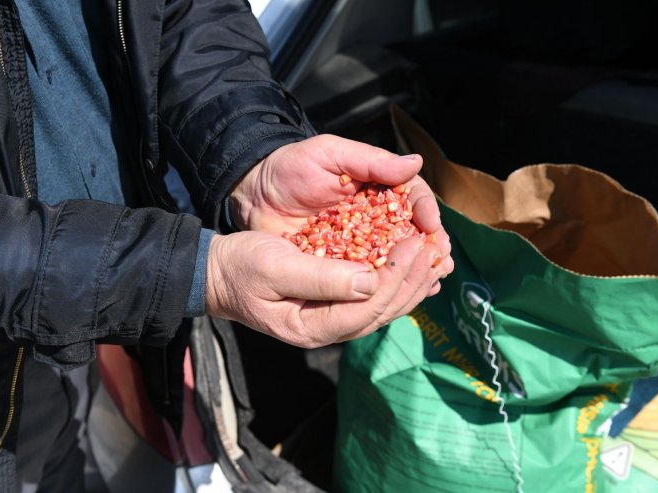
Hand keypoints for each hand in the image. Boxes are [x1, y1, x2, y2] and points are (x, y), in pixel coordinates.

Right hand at [205, 230, 446, 346]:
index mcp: (311, 326)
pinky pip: (373, 299)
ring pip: (383, 308)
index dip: (395, 277)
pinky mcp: (332, 307)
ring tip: (439, 258)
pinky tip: (419, 271)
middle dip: (413, 279)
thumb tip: (370, 280)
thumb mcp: (274, 267)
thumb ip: (321, 278)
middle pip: (382, 310)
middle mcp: (326, 330)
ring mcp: (331, 322)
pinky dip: (399, 283)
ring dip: (413, 284)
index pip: (366, 307)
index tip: (415, 243)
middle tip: (436, 247)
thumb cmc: (241, 267)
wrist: (218, 273)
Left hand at [228, 135, 452, 275]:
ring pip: (394, 258)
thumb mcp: (328, 154)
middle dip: (428, 247)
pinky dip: (388, 287)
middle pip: (410, 232)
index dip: (426, 212)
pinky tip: (404, 296)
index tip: (431, 228)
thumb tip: (415, 163)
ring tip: (432, 280)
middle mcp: (373, 217)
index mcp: (377, 187)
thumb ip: (369, 161)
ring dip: (415, 270)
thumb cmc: (290, 166)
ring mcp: (358, 243)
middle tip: (440, 260)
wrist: (252, 193)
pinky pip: (368, 278)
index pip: (412, 198)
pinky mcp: (340, 265)